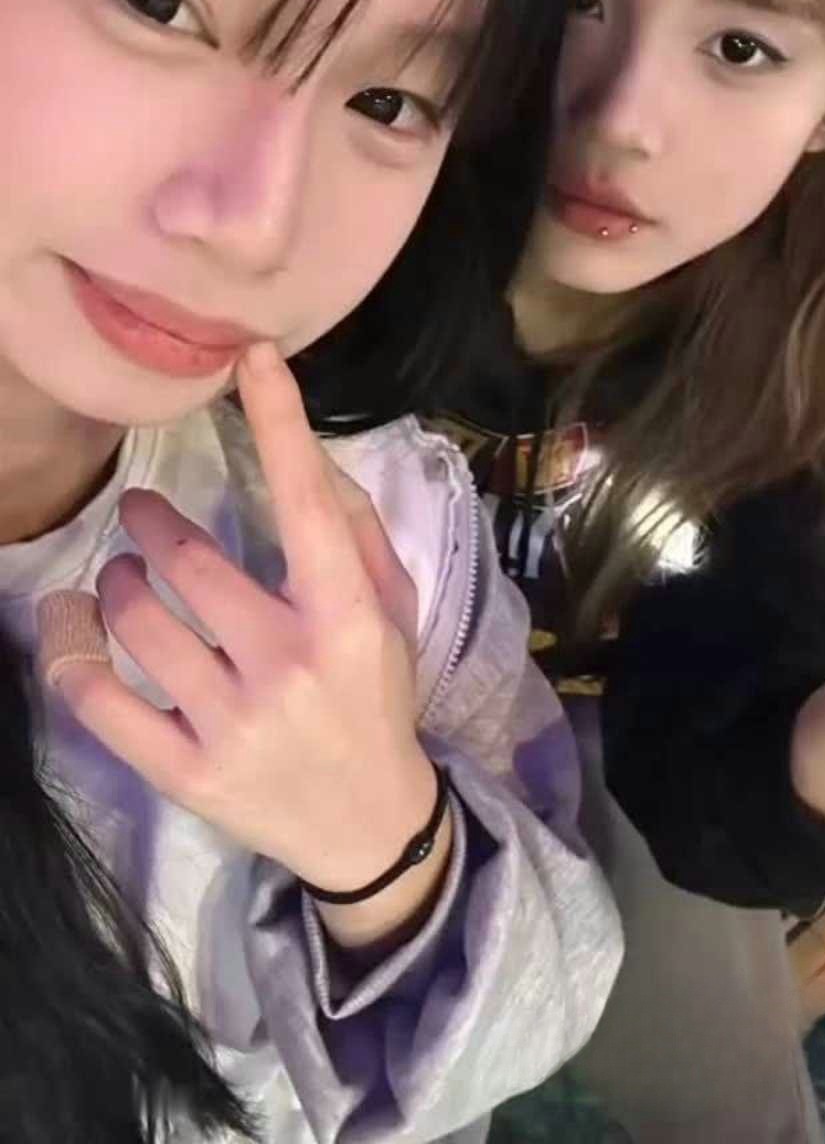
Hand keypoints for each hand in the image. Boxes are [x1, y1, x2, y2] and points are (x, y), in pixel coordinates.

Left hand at [42, 343, 441, 913]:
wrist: (370, 827)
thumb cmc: (378, 702)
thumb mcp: (392, 615)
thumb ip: (355, 534)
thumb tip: (303, 456)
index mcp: (347, 619)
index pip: (306, 506)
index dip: (279, 423)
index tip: (251, 359)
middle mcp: (289, 667)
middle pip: (191, 566)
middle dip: (152, 522)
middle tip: (141, 511)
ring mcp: (234, 726)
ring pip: (139, 625)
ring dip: (116, 581)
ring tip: (121, 574)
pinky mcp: (187, 775)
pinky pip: (102, 704)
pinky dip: (70, 653)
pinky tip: (71, 622)